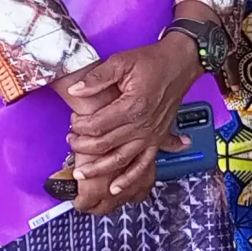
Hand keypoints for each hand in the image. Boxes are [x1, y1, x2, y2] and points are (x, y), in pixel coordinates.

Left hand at [52, 36, 197, 214]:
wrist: (181, 63)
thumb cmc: (153, 62)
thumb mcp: (121, 62)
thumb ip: (97, 78)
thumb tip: (76, 90)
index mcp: (132, 106)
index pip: (97, 125)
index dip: (80, 126)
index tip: (73, 121)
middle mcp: (142, 126)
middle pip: (105, 145)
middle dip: (83, 147)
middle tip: (70, 143)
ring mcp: (151, 135)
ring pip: (122, 160)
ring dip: (100, 170)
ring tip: (82, 174)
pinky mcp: (157, 139)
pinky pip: (145, 165)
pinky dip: (131, 179)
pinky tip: (117, 188)